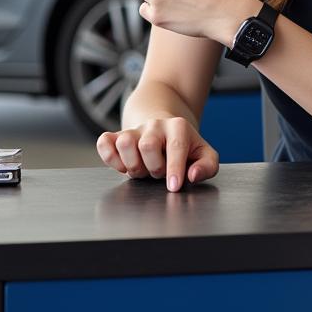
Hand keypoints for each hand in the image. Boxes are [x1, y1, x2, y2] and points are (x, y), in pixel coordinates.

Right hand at [96, 116, 219, 190]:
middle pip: (147, 145)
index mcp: (178, 127)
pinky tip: (123, 165)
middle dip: (154, 167)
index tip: (174, 186)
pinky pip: (104, 143)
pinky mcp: (115, 136)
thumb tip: (193, 176)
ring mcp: (134, 130)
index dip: (174, 168)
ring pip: (124, 143)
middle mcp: (155, 125)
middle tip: (159, 172)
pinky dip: (109, 157)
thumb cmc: (186, 147)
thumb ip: (207, 166)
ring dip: (132, 164)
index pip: (175, 146)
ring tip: (143, 168)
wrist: (165, 129)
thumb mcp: (204, 155)